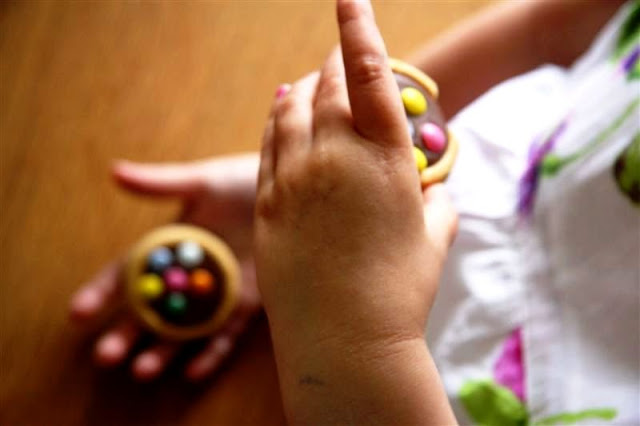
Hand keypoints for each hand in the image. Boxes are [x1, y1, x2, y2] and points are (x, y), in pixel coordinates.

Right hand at [69, 154, 260, 380]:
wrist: (295, 191)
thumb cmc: (245, 181)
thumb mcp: (204, 180)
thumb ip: (163, 183)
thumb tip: (114, 171)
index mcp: (171, 245)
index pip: (129, 273)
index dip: (102, 292)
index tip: (78, 313)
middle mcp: (190, 273)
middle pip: (151, 309)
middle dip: (127, 333)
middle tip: (105, 356)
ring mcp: (218, 291)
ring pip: (184, 328)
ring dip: (163, 351)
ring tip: (142, 370)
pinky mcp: (249, 302)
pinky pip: (228, 333)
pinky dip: (212, 352)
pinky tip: (193, 372)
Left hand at [254, 0, 456, 421]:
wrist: (344, 338)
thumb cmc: (400, 288)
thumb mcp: (436, 234)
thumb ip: (436, 199)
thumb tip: (434, 188)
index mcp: (383, 157)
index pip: (369, 74)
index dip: (359, 29)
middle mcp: (333, 155)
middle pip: (327, 86)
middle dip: (335, 64)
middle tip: (339, 57)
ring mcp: (293, 177)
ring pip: (290, 110)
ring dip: (302, 90)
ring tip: (309, 83)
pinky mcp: (267, 202)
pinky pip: (269, 144)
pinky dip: (277, 121)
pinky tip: (282, 114)